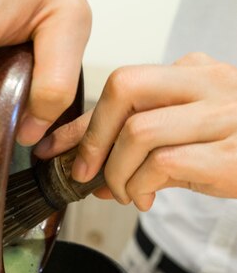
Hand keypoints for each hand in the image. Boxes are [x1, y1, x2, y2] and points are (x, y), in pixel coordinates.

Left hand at [35, 53, 236, 209]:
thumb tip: (92, 177)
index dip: (79, 120)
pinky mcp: (228, 152)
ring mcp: (221, 115)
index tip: (53, 146)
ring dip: (116, 172)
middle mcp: (207, 83)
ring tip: (123, 193)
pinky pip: (162, 163)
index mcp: (193, 73)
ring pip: (138, 131)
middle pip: (124, 88)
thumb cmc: (235, 150)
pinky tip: (144, 199)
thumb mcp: (185, 140)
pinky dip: (140, 186)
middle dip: (92, 137)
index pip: (120, 85)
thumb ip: (139, 151)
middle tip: (86, 173)